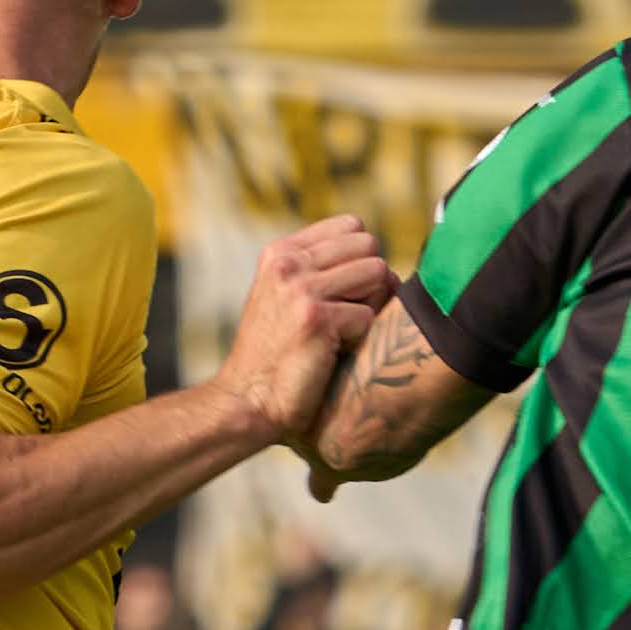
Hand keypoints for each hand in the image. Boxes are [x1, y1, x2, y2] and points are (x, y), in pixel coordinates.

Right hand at [217, 215, 394, 444]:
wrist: (246, 403)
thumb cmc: (274, 357)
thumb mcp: (283, 298)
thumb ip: (318, 271)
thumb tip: (384, 266)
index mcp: (280, 252)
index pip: (351, 225)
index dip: (361, 257)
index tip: (346, 291)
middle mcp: (288, 263)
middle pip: (369, 246)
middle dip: (372, 280)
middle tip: (349, 315)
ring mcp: (301, 289)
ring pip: (377, 273)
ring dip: (370, 306)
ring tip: (341, 333)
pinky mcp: (317, 319)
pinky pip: (370, 315)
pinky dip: (359, 340)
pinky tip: (331, 355)